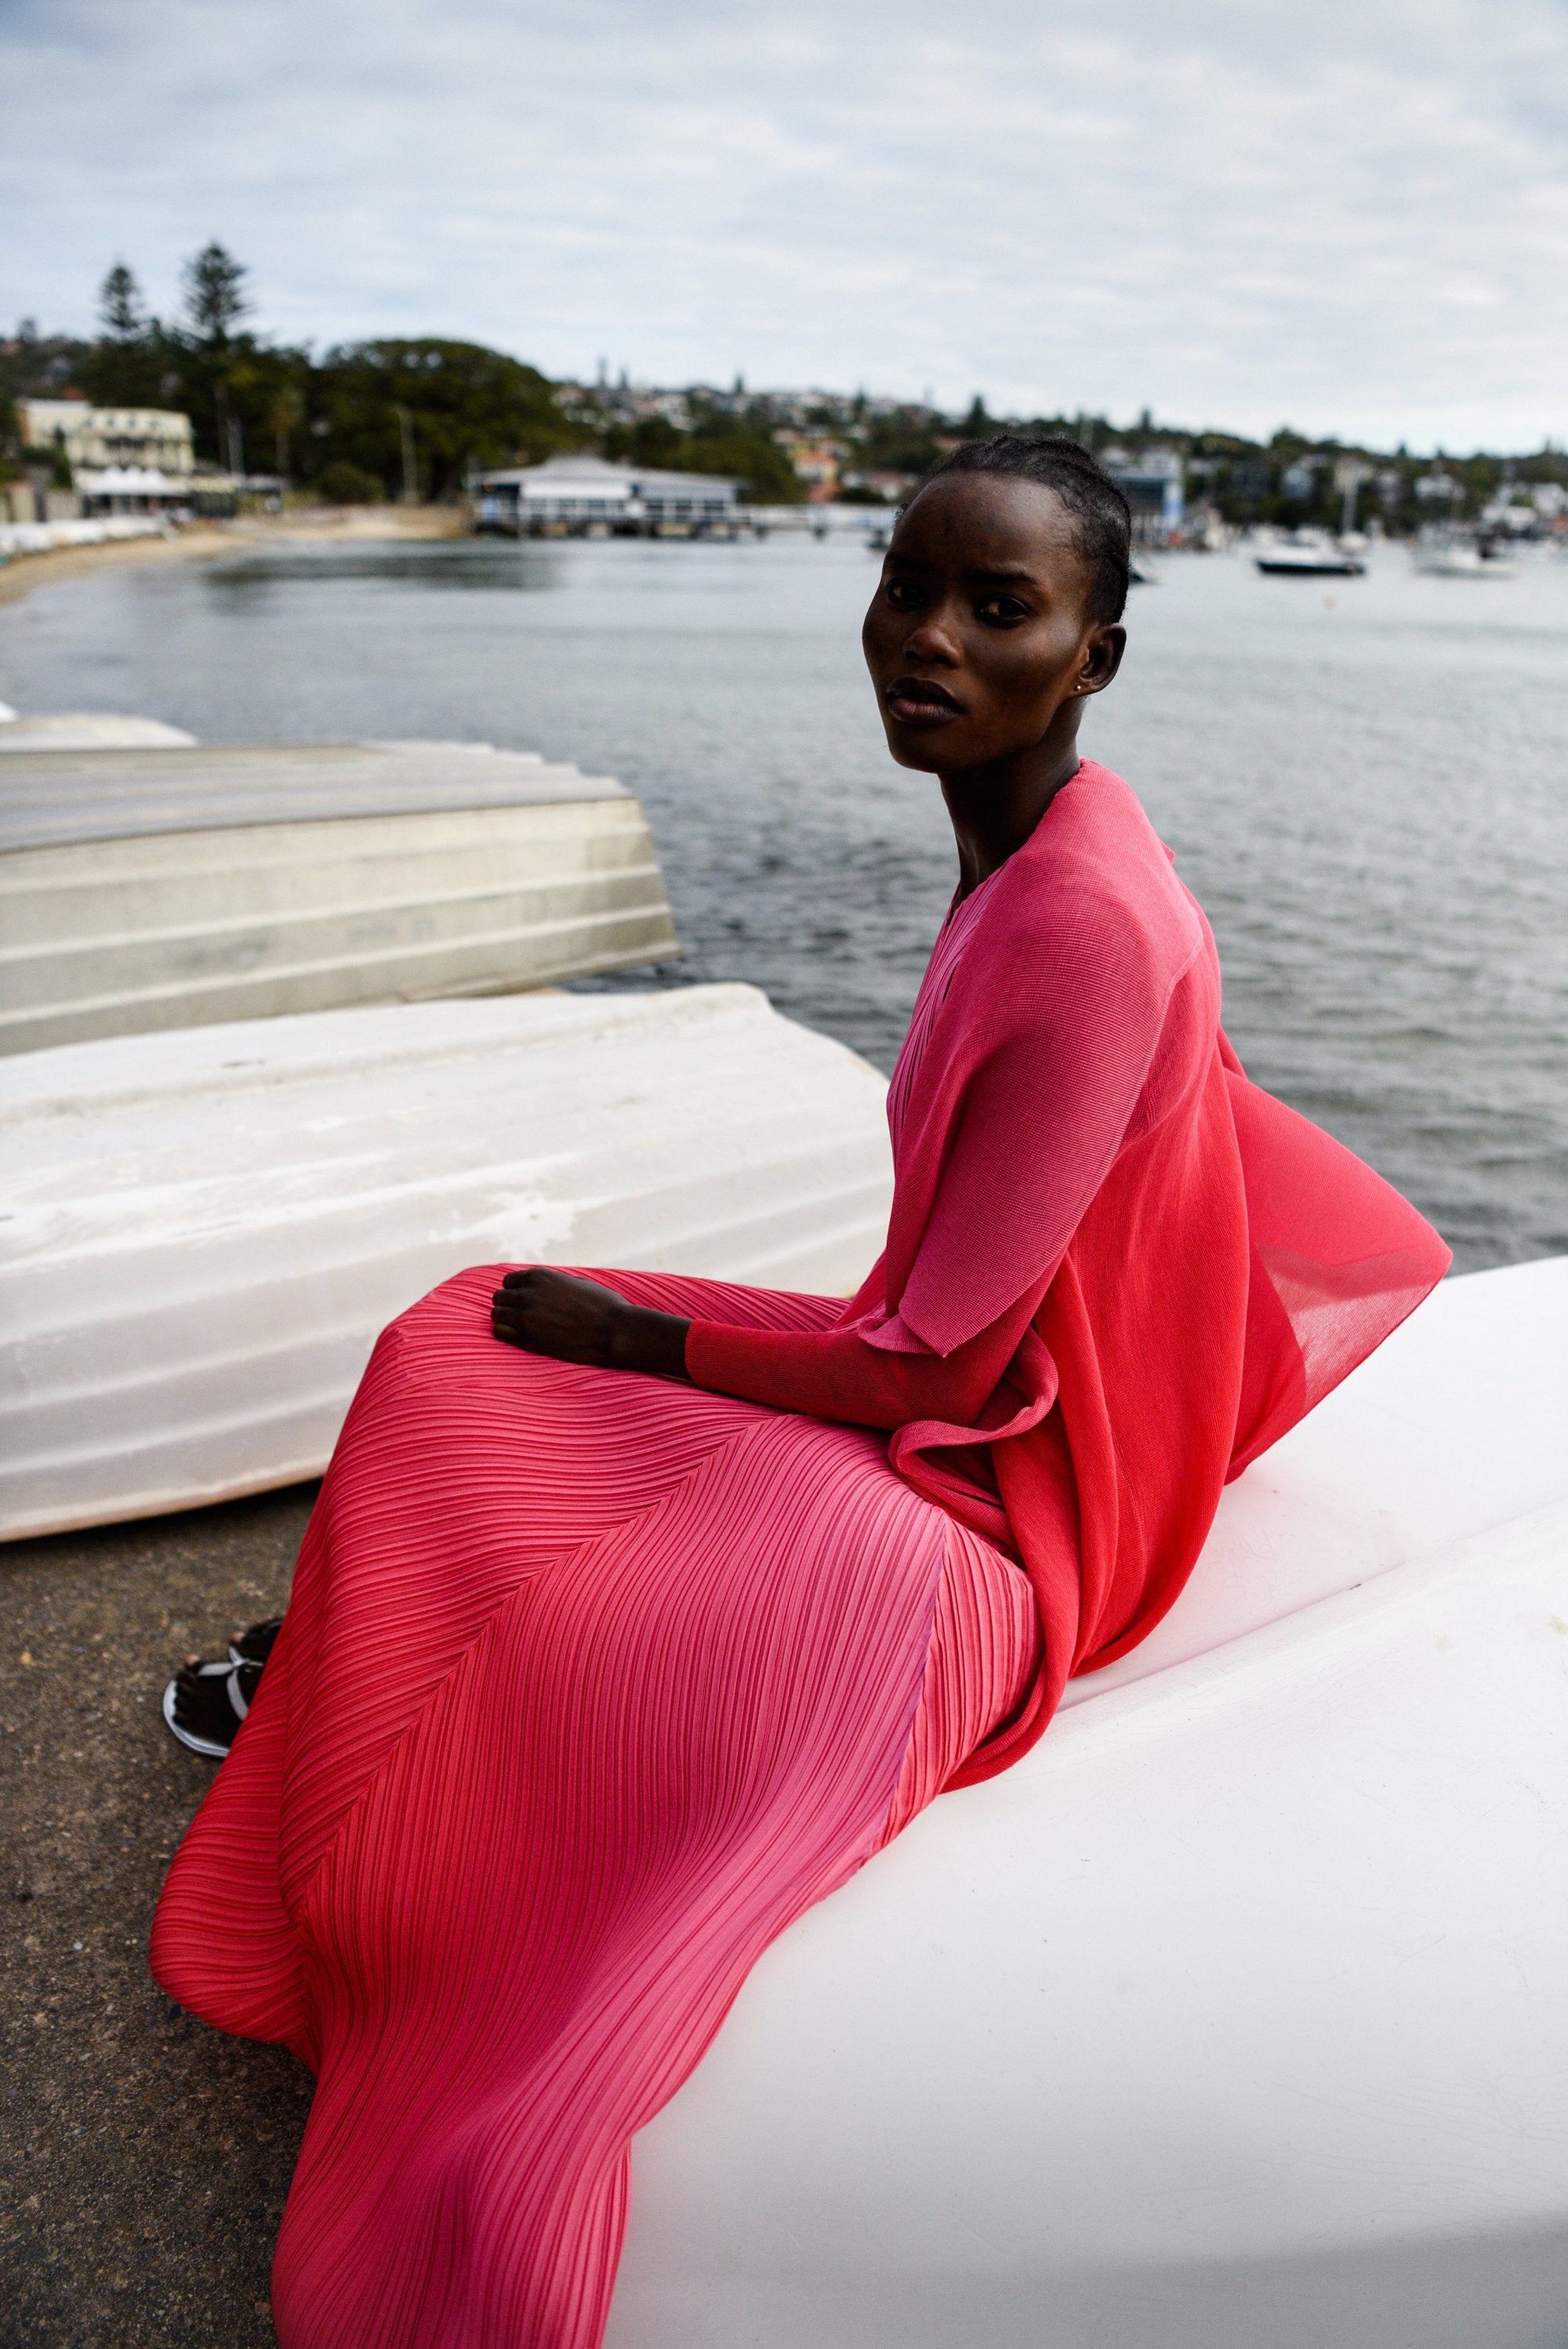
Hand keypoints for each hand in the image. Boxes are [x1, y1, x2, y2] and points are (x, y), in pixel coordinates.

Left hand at [490, 1267, 690, 1379]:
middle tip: (523, 1316)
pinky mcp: (528, 1339)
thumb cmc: (603, 1306)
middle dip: (509, 1305)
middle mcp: (528, 1294)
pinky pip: (500, 1332)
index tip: (525, 1301)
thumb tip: (545, 1287)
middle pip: (499, 1297)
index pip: (509, 1281)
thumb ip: (555, 1283)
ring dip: (506, 1320)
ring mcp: (525, 1317)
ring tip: (522, 1328)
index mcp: (540, 1276)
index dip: (516, 1291)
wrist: (614, 1331)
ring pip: (496, 1314)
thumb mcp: (578, 1283)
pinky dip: (506, 1333)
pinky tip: (520, 1337)